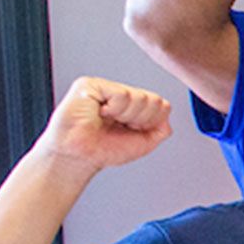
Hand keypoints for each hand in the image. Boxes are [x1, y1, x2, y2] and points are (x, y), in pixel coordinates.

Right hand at [37, 77, 171, 174]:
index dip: (150, 123)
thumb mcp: (142, 143)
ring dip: (126, 116)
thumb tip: (167, 112)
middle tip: (118, 126)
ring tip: (107, 120)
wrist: (77, 158)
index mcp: (133, 105)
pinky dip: (114, 109)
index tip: (131, 131)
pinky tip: (100, 113)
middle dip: (139, 121)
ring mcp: (106, 87)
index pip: (161, 105)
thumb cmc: (102, 150)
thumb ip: (161, 129)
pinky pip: (121, 94)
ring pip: (140, 97)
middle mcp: (121, 94)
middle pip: (154, 101)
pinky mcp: (90, 85)